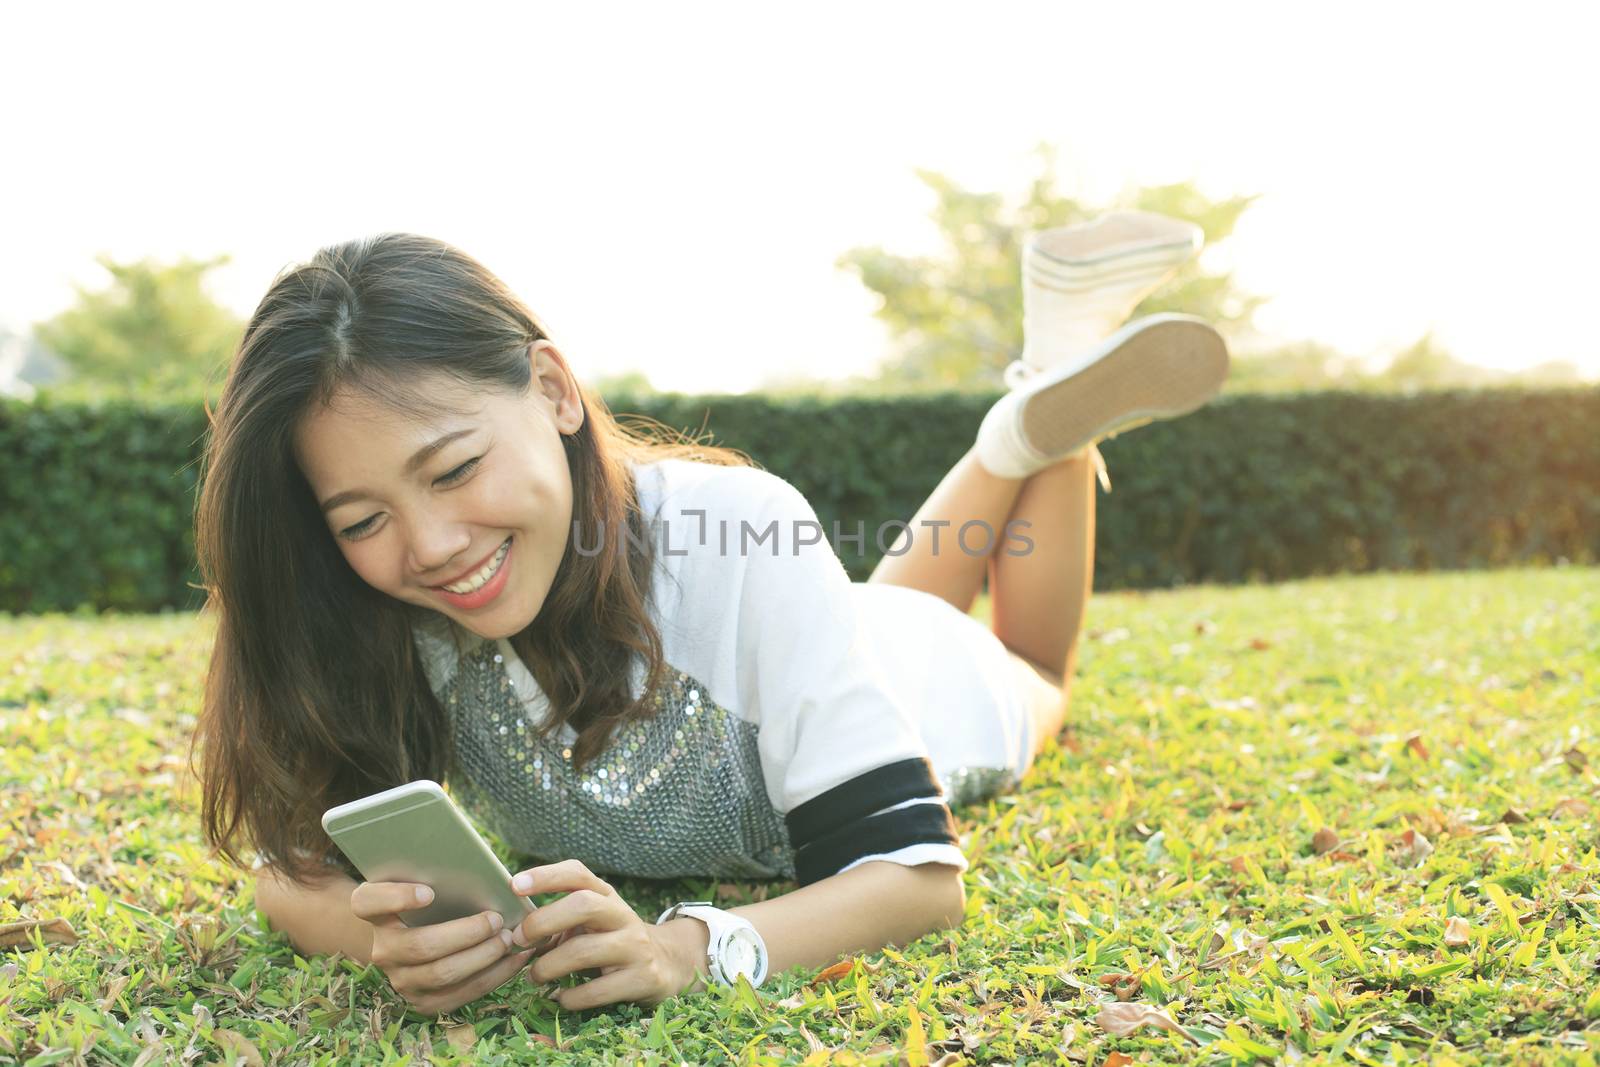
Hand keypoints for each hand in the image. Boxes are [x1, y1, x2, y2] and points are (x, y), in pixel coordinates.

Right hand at [349, 881, 534, 1015]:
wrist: (412, 940)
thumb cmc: (428, 901)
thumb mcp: (422, 882)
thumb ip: (438, 873)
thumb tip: (481, 870)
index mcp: (374, 912)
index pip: (368, 903)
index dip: (397, 898)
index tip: (429, 892)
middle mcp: (382, 950)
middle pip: (421, 946)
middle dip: (465, 934)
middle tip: (496, 919)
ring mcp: (401, 980)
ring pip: (442, 974)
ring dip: (482, 956)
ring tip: (508, 938)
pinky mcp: (423, 1002)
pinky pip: (461, 995)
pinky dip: (494, 975)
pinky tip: (515, 958)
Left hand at [507, 859, 708, 1009]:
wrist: (666, 964)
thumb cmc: (611, 940)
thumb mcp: (591, 922)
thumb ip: (556, 921)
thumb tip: (510, 933)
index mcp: (605, 896)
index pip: (577, 874)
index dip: (545, 876)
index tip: (514, 885)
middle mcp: (622, 915)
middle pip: (583, 904)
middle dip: (543, 921)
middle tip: (519, 940)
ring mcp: (635, 946)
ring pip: (584, 950)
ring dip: (548, 967)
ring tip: (534, 977)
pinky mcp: (642, 978)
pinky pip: (596, 991)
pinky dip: (570, 998)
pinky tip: (561, 999)